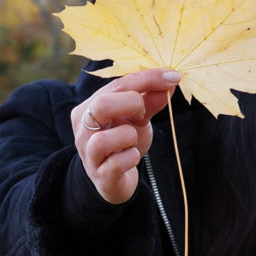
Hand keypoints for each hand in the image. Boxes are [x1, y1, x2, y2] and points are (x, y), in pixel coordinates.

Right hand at [71, 69, 180, 203]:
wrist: (116, 178)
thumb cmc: (124, 143)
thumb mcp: (138, 118)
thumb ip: (151, 100)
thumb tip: (170, 80)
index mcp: (89, 107)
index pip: (116, 85)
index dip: (146, 79)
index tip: (172, 77)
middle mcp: (82, 129)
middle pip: (102, 105)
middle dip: (133, 105)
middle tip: (143, 114)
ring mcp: (89, 154)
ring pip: (104, 139)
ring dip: (129, 136)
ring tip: (131, 141)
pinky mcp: (100, 176)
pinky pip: (117, 163)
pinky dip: (132, 157)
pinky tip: (131, 157)